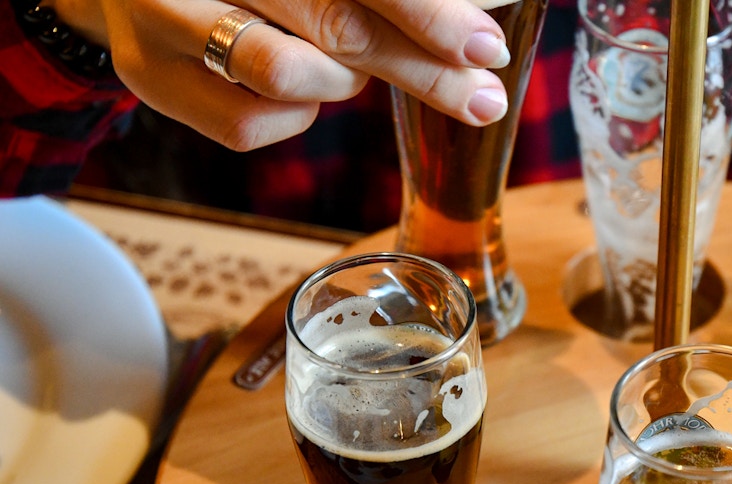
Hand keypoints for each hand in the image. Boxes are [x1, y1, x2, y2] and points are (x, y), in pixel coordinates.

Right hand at [52, 0, 512, 148]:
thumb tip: (483, 12)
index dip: (428, 12)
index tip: (486, 46)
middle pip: (334, 22)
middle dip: (423, 67)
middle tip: (483, 96)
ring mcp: (160, 13)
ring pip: (286, 73)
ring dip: (343, 82)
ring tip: (350, 70)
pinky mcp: (147, 75)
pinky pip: (250, 125)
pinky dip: (293, 116)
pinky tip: (296, 87)